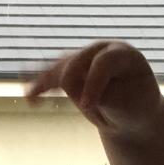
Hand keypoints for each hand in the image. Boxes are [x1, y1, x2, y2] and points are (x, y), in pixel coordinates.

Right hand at [27, 40, 163, 141]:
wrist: (133, 114)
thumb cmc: (134, 108)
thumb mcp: (124, 103)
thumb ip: (99, 93)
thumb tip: (69, 85)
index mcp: (123, 54)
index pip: (103, 62)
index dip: (93, 82)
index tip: (87, 107)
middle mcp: (103, 50)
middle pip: (78, 61)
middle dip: (73, 82)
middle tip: (81, 107)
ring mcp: (85, 58)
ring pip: (61, 67)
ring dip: (46, 81)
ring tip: (31, 95)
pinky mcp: (72, 70)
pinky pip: (52, 75)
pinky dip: (41, 85)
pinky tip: (29, 95)